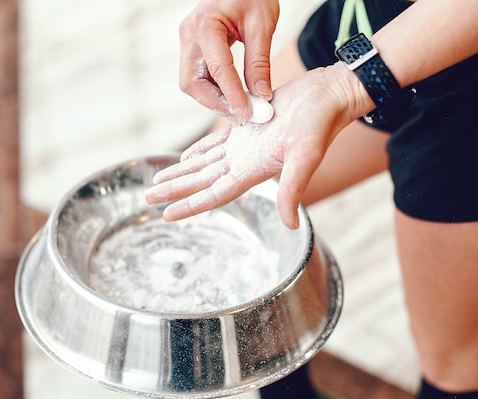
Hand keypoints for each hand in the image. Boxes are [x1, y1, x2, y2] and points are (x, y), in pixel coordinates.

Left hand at [146, 65, 362, 228]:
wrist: (330, 94)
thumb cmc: (320, 122)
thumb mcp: (305, 155)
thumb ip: (292, 189)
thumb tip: (289, 225)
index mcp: (254, 170)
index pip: (214, 194)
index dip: (190, 205)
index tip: (165, 214)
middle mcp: (246, 162)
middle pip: (202, 181)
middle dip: (175, 189)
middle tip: (148, 197)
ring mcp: (245, 145)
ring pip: (204, 164)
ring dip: (182, 172)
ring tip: (160, 179)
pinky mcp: (246, 126)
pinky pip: (215, 143)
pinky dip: (198, 151)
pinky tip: (185, 157)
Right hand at [178, 0, 279, 123]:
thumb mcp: (262, 25)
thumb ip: (259, 62)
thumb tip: (261, 96)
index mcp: (206, 23)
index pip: (218, 68)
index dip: (232, 95)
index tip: (247, 114)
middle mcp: (189, 34)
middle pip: (192, 82)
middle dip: (215, 103)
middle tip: (241, 116)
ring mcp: (187, 42)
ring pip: (192, 83)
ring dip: (214, 100)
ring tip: (240, 109)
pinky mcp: (192, 49)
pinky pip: (198, 77)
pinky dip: (215, 90)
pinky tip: (233, 97)